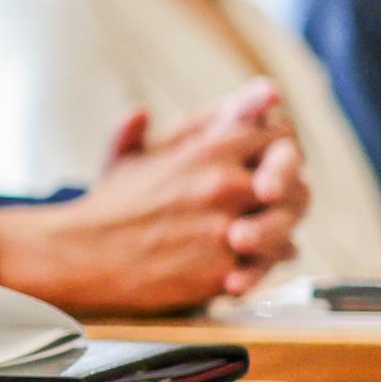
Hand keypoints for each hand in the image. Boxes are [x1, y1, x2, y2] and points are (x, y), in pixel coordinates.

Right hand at [0, 84, 292, 314]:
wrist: (86, 256)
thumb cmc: (108, 209)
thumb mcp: (125, 158)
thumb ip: (143, 131)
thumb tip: (141, 111)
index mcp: (208, 151)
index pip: (276, 139)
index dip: (281, 152)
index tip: (276, 164)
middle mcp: (225, 186)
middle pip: (294, 185)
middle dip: (292, 197)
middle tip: (283, 206)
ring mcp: (228, 229)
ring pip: (287, 230)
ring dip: (281, 235)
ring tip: (266, 240)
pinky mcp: (225, 270)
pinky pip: (266, 267)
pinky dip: (263, 267)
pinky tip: (250, 264)